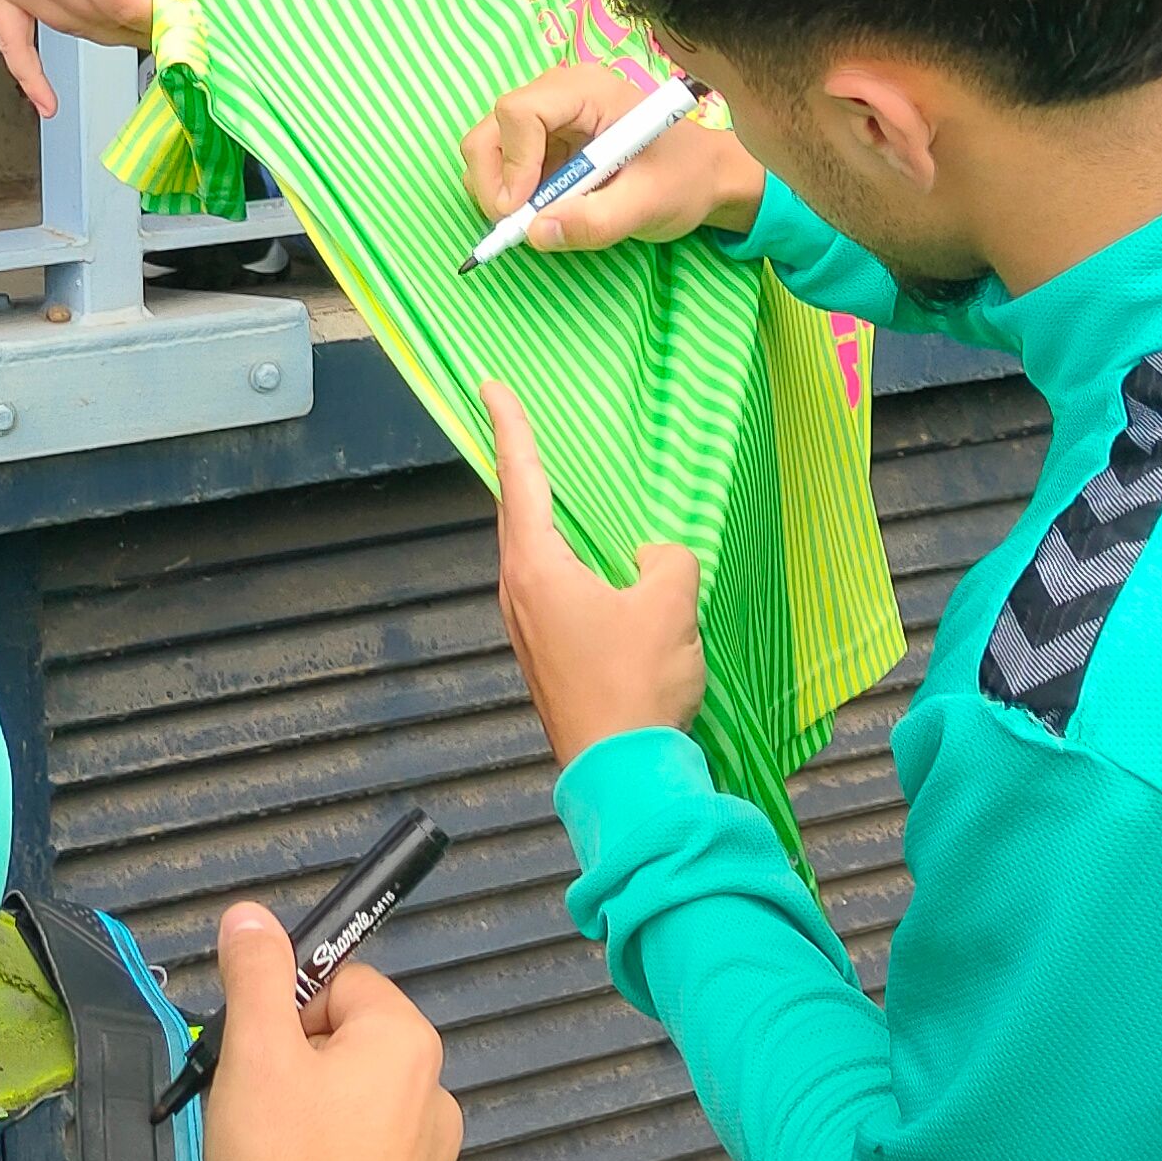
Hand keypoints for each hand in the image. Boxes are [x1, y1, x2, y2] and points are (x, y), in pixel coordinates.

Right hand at [0, 0, 177, 118]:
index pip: (130, 5)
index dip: (160, 12)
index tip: (181, 8)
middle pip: (102, 22)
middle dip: (138, 23)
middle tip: (164, 12)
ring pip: (70, 29)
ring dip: (104, 32)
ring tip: (130, 23)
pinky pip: (10, 40)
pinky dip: (28, 75)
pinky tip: (48, 104)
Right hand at [461, 58, 761, 252]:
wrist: (703, 177)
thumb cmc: (683, 179)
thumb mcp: (648, 205)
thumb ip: (596, 221)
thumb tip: (536, 233)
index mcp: (586, 91)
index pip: (520, 111)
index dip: (513, 162)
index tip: (523, 209)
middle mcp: (558, 95)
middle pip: (492, 127)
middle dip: (493, 179)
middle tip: (514, 224)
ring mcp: (547, 117)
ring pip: (490, 146)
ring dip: (500, 190)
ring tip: (538, 218)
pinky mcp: (543, 141)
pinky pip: (505, 164)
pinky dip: (511, 194)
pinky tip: (547, 210)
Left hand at [484, 381, 704, 764]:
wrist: (623, 773)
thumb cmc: (636, 685)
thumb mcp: (670, 603)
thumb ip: (667, 558)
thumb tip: (652, 557)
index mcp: (536, 567)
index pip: (520, 478)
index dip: (510, 427)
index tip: (491, 387)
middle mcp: (519, 592)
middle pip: (518, 513)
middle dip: (523, 469)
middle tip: (523, 426)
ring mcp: (528, 627)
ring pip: (535, 554)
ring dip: (549, 520)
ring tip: (566, 493)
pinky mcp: (547, 655)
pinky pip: (552, 587)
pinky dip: (567, 561)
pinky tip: (596, 566)